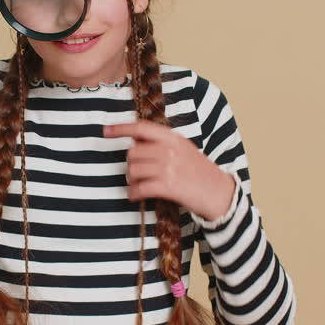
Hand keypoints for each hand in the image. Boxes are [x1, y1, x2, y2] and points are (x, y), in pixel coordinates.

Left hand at [103, 121, 235, 220]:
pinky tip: (136, 196)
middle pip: (133, 153)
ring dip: (131, 180)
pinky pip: (140, 187)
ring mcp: (169, 167)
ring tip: (137, 185)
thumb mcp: (184, 150)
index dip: (121, 128)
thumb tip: (135, 143)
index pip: (141, 128)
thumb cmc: (199, 172)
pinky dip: (134, 193)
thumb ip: (162, 144)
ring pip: (133, 170)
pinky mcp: (169, 186)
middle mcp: (170, 150)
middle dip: (130, 164)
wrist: (219, 193)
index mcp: (173, 138)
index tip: (105, 130)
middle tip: (136, 174)